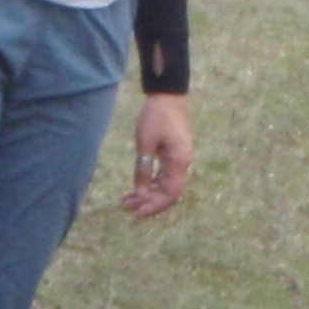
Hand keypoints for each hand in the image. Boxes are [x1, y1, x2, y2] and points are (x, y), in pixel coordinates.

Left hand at [123, 92, 191, 218]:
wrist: (167, 95)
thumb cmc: (156, 117)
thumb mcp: (145, 143)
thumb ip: (143, 170)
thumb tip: (139, 194)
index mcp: (179, 162)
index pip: (170, 194)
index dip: (154, 206)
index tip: (136, 213)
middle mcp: (182, 164)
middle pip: (168, 193)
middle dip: (148, 203)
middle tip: (126, 207)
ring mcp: (179, 160)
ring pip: (165, 186)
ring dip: (148, 195)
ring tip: (126, 200)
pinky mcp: (173, 155)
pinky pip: (164, 176)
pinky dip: (151, 184)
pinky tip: (136, 188)